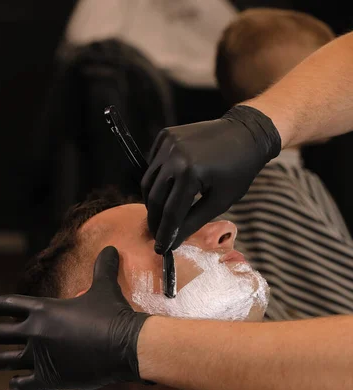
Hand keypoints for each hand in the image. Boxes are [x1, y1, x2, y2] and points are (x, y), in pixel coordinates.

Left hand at [0, 247, 150, 389]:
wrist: (126, 345)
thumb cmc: (113, 315)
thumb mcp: (105, 287)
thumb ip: (103, 268)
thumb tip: (112, 249)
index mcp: (43, 309)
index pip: (6, 304)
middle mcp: (35, 332)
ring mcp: (39, 356)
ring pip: (3, 361)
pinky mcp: (49, 378)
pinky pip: (22, 384)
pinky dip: (16, 384)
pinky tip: (14, 383)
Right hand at [142, 105, 280, 253]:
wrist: (246, 133)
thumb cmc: (238, 171)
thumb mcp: (219, 201)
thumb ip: (193, 222)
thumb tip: (172, 241)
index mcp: (190, 173)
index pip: (171, 212)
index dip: (165, 233)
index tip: (161, 249)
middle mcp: (174, 156)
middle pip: (155, 198)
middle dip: (155, 220)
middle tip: (158, 235)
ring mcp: (167, 143)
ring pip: (148, 181)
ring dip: (153, 201)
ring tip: (160, 216)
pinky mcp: (165, 136)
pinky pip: (153, 164)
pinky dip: (156, 180)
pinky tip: (166, 189)